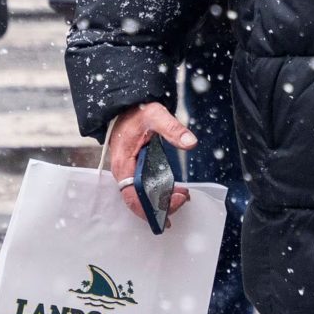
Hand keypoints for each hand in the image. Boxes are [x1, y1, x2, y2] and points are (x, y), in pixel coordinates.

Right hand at [104, 102, 195, 216]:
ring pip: (141, 197)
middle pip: (138, 201)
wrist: (124, 107)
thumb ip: (172, 128)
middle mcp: (123, 173)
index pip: (133, 196)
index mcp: (123, 164)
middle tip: (183, 198)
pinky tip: (173, 192)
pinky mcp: (134, 170)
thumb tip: (190, 142)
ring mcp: (127, 173)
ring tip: (183, 196)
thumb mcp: (154, 115)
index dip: (153, 205)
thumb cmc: (136, 112)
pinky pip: (143, 189)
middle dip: (161, 206)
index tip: (176, 200)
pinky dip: (158, 194)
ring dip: (161, 201)